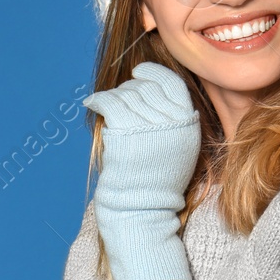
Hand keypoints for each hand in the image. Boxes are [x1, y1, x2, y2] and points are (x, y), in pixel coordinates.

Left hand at [82, 61, 200, 279]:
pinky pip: (109, 103)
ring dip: (113, 97)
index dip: (153, 73)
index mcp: (188, 123)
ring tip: (106, 105)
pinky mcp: (126, 133)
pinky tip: (91, 103)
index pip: (172, 83)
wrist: (144, 207)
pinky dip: (97, 100)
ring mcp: (148, 127)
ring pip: (126, 95)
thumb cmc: (157, 180)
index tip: (139, 72)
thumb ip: (172, 119)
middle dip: (128, 88)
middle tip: (118, 96)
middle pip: (145, 88)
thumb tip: (150, 88)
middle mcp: (171, 122)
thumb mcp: (179, 146)